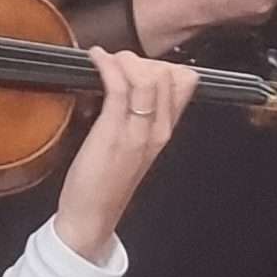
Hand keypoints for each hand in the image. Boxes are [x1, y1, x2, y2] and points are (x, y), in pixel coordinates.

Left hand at [53, 50, 199, 261]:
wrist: (92, 217)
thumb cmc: (106, 184)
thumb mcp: (136, 149)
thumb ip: (142, 120)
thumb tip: (133, 88)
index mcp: (164, 132)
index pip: (185, 83)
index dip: (162, 64)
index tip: (139, 65)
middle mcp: (157, 130)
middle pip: (167, 74)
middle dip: (142, 59)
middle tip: (118, 62)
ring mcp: (137, 130)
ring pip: (146, 76)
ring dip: (124, 59)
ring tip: (107, 59)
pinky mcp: (113, 130)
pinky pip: (117, 84)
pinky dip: (106, 64)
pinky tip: (96, 58)